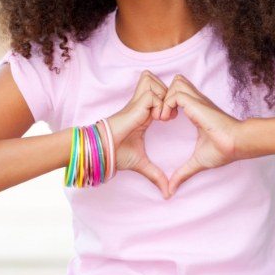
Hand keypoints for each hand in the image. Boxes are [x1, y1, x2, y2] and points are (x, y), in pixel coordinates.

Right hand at [106, 70, 177, 198]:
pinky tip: (157, 119)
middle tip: (170, 113)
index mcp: (144, 113)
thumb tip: (167, 194)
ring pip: (153, 81)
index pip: (158, 93)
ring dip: (163, 96)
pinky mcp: (135, 105)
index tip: (171, 118)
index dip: (168, 100)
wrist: (103, 150)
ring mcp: (137, 103)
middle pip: (156, 80)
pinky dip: (158, 104)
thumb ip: (156, 175)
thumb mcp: (141, 163)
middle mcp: (141, 104)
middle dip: (167, 92)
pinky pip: (152, 94)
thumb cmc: (117, 153)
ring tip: (163, 115)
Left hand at [158, 74, 240, 195]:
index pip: (178, 93)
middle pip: (176, 82)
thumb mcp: (197, 161)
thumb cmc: (222, 150)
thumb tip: (170, 191)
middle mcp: (196, 102)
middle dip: (164, 94)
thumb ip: (183, 173)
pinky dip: (167, 103)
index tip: (162, 120)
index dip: (167, 102)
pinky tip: (167, 119)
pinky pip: (175, 93)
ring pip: (175, 82)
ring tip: (163, 117)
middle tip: (161, 115)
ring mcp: (196, 100)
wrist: (236, 144)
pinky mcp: (196, 103)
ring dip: (165, 97)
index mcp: (196, 111)